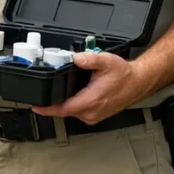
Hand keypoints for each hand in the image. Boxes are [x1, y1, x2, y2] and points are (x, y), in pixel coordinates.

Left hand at [31, 52, 147, 124]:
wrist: (138, 82)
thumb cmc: (124, 74)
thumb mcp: (106, 61)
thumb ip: (89, 59)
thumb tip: (75, 58)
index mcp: (91, 101)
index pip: (63, 109)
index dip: (47, 108)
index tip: (35, 106)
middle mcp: (91, 112)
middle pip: (64, 110)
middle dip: (52, 102)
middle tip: (42, 92)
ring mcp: (93, 116)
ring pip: (71, 111)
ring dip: (63, 103)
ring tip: (56, 91)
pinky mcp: (95, 115)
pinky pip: (78, 111)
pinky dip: (72, 104)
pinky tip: (70, 94)